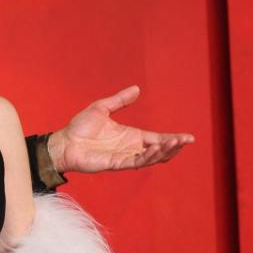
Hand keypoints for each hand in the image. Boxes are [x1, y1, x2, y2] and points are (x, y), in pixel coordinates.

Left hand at [47, 85, 194, 173]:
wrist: (63, 141)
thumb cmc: (80, 128)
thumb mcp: (102, 108)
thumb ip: (120, 100)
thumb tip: (137, 88)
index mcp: (131, 136)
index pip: (157, 139)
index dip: (173, 139)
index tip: (189, 137)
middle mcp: (130, 148)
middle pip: (158, 151)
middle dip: (173, 146)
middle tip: (186, 140)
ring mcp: (123, 157)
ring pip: (150, 158)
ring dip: (163, 151)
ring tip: (174, 143)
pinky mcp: (114, 164)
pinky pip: (134, 162)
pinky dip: (147, 157)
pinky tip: (155, 149)